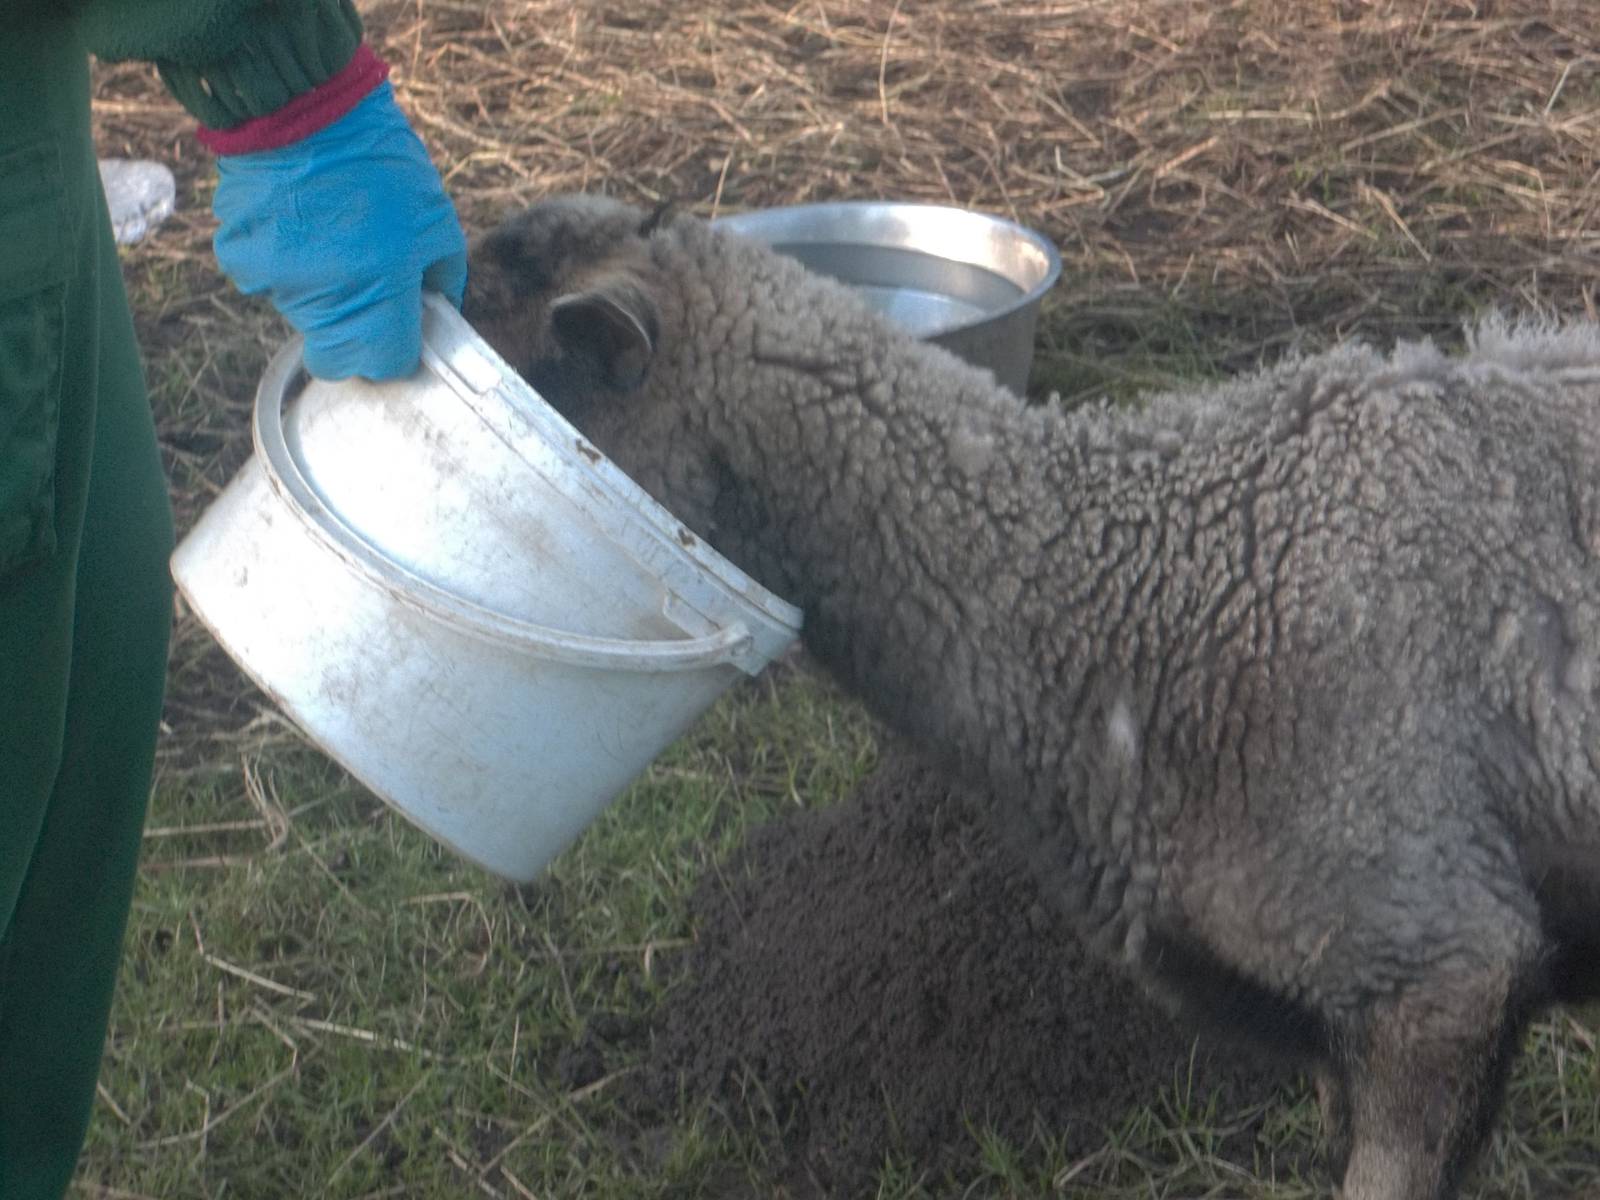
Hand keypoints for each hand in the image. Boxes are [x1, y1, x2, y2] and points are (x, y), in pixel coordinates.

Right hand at [211, 82, 467, 379]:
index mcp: (377, 299)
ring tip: (334, 236)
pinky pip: (271, 282)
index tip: (403, 328)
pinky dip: (287, 264)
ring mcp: (273, 285)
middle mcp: (321, 304)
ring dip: (322, 295)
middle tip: (370, 290)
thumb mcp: (437, 222)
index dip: (398, 352)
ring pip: (304, 318)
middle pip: (338, 357)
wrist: (300, 107)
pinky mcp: (239, 261)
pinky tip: (300, 221)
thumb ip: (441, 280)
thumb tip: (434, 310)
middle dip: (357, 337)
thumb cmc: (381, 166)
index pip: (385, 367)